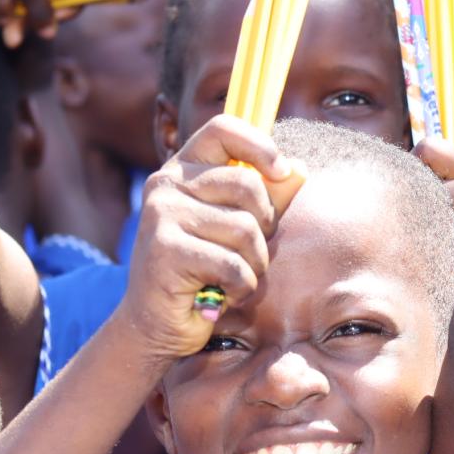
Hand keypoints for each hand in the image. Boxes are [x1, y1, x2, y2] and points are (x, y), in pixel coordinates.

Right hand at [121, 115, 304, 361]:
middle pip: (248, 185)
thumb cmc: (203, 274)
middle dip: (265, 227)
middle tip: (250, 253)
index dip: (259, 145)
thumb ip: (265, 199)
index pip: (222, 130)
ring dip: (254, 264)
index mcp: (183, 171)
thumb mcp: (237, 230)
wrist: (156, 324)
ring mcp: (162, 215)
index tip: (281, 171)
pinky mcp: (165, 250)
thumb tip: (298, 170)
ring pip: (245, 230)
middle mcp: (167, 185)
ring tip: (233, 278)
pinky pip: (233, 264)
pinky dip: (241, 287)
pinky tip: (223, 295)